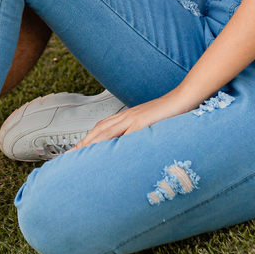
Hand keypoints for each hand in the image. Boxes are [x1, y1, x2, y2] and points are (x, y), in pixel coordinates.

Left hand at [73, 94, 188, 148]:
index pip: (102, 128)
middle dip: (83, 143)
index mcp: (127, 117)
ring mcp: (134, 118)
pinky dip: (114, 144)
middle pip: (99, 130)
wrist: (184, 98)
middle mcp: (127, 116)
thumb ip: (140, 133)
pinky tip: (106, 153)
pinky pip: (125, 135)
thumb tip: (132, 147)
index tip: (77, 150)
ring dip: (91, 143)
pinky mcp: (143, 122)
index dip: (88, 139)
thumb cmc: (170, 113)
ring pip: (106, 131)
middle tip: (70, 156)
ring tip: (79, 155)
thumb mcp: (152, 125)